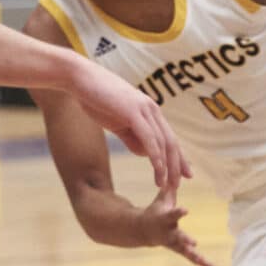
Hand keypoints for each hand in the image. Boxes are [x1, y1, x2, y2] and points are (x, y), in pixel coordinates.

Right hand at [69, 60, 190, 188]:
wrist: (80, 78)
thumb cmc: (97, 99)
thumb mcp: (118, 122)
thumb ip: (133, 137)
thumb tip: (146, 154)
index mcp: (149, 111)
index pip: (170, 137)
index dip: (179, 158)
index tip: (185, 175)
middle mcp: (152, 109)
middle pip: (171, 142)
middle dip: (177, 166)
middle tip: (177, 187)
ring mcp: (144, 109)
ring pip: (163, 142)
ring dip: (166, 166)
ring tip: (166, 185)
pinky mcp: (133, 111)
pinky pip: (149, 138)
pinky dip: (155, 156)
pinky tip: (158, 170)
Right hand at [140, 187, 216, 265]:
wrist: (142, 231)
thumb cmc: (155, 211)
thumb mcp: (161, 198)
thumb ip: (170, 186)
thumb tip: (178, 170)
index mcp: (165, 219)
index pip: (172, 214)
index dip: (178, 212)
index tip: (186, 210)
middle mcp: (169, 233)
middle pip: (178, 237)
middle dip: (185, 240)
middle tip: (194, 243)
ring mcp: (174, 244)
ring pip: (186, 252)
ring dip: (198, 257)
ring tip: (211, 264)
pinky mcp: (180, 251)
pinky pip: (192, 258)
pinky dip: (203, 263)